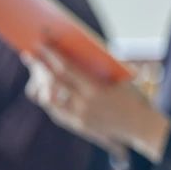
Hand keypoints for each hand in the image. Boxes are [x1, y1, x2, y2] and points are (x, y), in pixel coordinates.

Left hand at [23, 46, 168, 160]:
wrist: (141, 126)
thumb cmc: (133, 96)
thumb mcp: (119, 78)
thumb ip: (97, 68)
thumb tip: (75, 51)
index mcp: (95, 90)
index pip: (66, 70)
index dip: (51, 56)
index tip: (40, 43)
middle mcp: (84, 105)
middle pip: (52, 84)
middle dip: (38, 67)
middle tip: (28, 55)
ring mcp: (79, 118)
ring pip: (49, 101)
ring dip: (40, 86)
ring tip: (38, 74)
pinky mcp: (78, 126)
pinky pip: (56, 112)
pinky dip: (50, 100)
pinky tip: (48, 91)